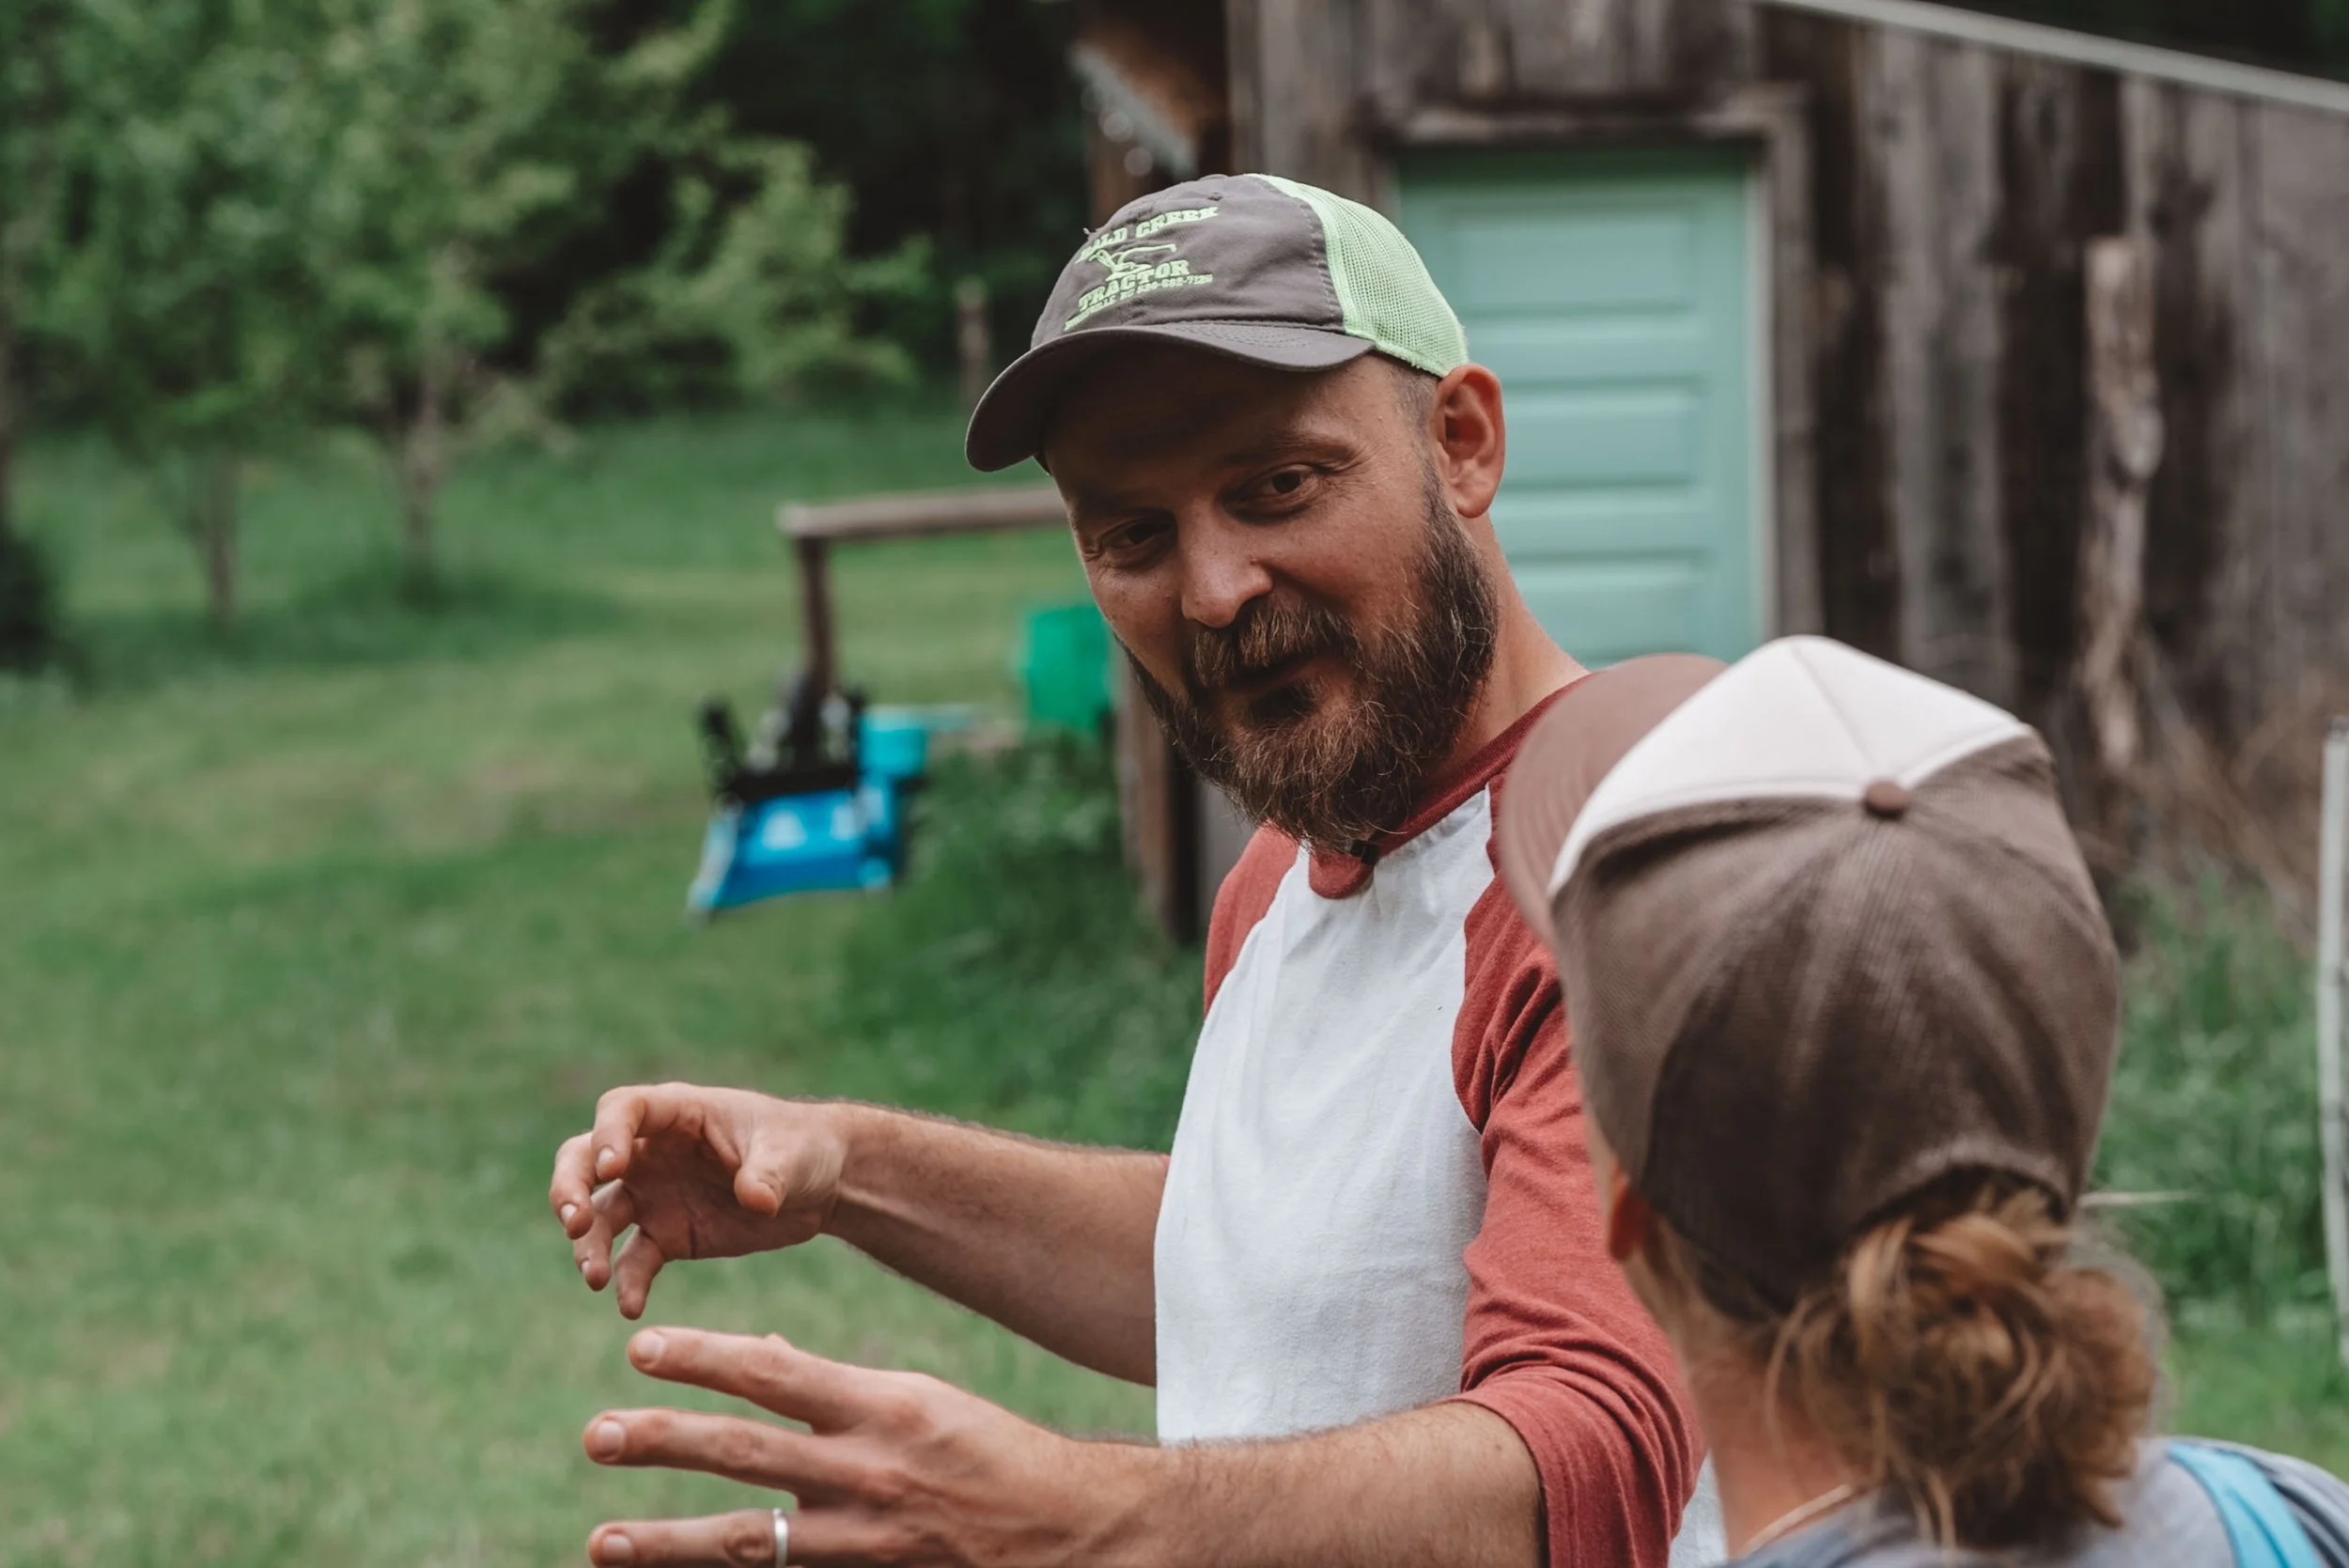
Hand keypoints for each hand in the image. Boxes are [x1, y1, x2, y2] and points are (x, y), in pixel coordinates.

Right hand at [550, 1084, 851, 1317]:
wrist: (820, 1184)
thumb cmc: (803, 1147)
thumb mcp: (792, 1155)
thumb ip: (769, 1173)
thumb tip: (756, 1200)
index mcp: (679, 1114)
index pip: (623, 1109)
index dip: (607, 1134)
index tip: (611, 1168)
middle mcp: (653, 1152)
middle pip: (584, 1159)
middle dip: (569, 1187)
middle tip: (575, 1222)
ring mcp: (654, 1195)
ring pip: (599, 1216)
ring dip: (587, 1245)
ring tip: (595, 1278)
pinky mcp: (667, 1236)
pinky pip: (634, 1261)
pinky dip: (627, 1283)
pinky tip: (631, 1306)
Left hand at [580, 1327, 1140, 1566]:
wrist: (1069, 1529)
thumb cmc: (989, 1453)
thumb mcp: (919, 1401)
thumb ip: (832, 1387)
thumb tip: (754, 1358)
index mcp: (885, 1405)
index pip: (775, 1374)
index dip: (704, 1360)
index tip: (642, 1349)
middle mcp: (869, 1470)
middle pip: (745, 1453)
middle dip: (664, 1441)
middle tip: (596, 1434)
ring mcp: (866, 1538)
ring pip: (745, 1540)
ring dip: (665, 1542)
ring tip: (602, 1541)